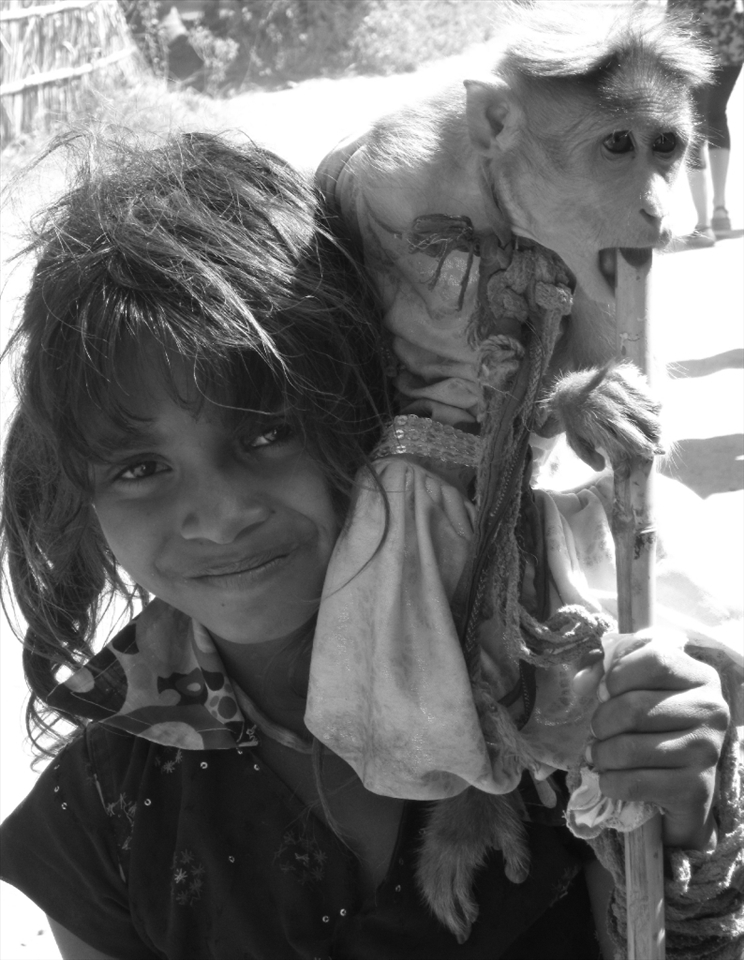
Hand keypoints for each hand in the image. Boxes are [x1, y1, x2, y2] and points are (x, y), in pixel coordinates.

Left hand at [575, 633, 728, 849]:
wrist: (683, 780)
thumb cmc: (654, 721)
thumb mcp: (637, 684)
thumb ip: (605, 671)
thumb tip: (580, 683)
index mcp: (700, 677)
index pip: (655, 661)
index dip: (618, 675)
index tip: (603, 692)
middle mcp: (711, 710)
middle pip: (635, 707)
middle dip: (601, 721)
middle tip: (596, 729)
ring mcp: (707, 750)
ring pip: (630, 749)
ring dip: (601, 754)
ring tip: (598, 754)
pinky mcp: (696, 788)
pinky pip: (635, 783)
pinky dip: (610, 781)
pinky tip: (609, 777)